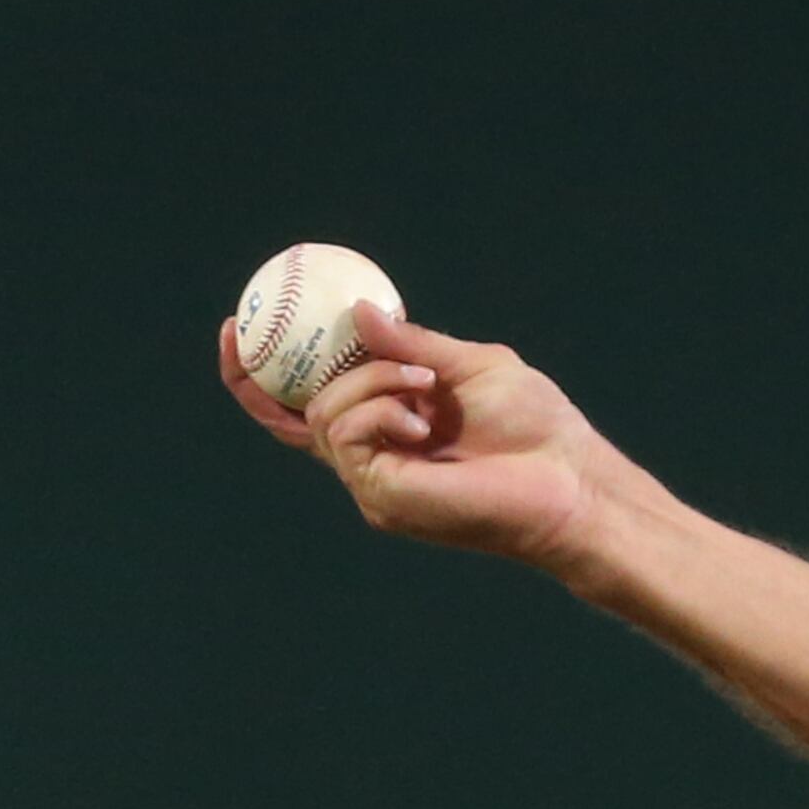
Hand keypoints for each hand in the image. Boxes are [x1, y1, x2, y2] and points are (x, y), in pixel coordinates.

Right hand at [217, 299, 623, 569]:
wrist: (570, 479)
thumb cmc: (537, 429)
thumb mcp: (470, 366)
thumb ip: (412, 344)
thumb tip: (356, 313)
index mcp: (390, 428)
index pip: (309, 406)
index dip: (262, 375)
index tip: (239, 327)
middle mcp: (373, 460)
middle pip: (293, 416)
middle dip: (267, 371)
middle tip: (243, 326)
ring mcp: (373, 482)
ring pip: (324, 413)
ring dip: (370, 380)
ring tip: (425, 385)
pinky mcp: (381, 496)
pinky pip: (347, 433)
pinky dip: (378, 408)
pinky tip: (422, 417)